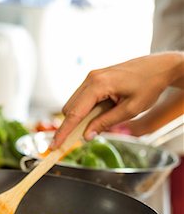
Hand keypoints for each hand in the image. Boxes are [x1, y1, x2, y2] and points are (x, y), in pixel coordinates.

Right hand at [51, 52, 183, 147]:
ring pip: (74, 104)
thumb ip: (105, 123)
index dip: (63, 132)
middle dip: (74, 125)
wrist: (159, 68)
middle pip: (70, 109)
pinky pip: (83, 98)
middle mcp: (91, 78)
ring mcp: (92, 77)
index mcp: (98, 85)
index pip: (74, 113)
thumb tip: (86, 135)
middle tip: (89, 135)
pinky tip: (106, 109)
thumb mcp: (129, 110)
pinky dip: (88, 109)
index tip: (54, 145)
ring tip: (108, 116)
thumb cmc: (149, 86)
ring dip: (83, 117)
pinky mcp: (95, 78)